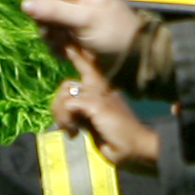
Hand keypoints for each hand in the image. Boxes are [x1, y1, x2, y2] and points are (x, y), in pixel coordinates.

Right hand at [21, 0, 142, 70]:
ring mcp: (71, 16)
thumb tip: (25, 4)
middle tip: (56, 30)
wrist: (128, 61)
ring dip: (48, 31)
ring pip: (43, 16)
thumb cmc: (115, 32)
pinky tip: (65, 51)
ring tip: (63, 43)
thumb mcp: (87, 19)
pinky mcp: (68, 34)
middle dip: (45, 13)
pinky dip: (53, 43)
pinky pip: (49, 34)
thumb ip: (56, 11)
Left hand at [50, 48, 161, 169]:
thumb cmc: (117, 140)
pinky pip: (69, 104)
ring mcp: (99, 95)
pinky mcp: (97, 103)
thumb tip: (68, 113)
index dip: (78, 57)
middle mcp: (101, 89)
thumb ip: (83, 114)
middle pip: (68, 84)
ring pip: (65, 93)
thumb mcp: (96, 124)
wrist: (136, 147)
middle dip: (58, 107)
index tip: (69, 47)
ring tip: (71, 130)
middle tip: (65, 126)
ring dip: (61, 115)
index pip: (88, 69)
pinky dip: (66, 119)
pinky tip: (74, 132)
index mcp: (103, 91)